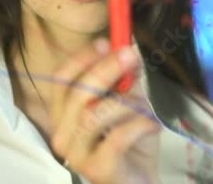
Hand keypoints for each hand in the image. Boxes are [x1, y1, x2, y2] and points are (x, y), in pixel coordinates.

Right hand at [49, 39, 161, 183]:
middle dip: (105, 70)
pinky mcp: (97, 170)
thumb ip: (126, 79)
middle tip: (130, 56)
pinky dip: (138, 125)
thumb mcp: (129, 103)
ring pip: (93, 116)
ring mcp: (77, 154)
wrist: (139, 180)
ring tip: (146, 105)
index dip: (82, 58)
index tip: (106, 42)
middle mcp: (62, 133)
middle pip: (77, 94)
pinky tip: (152, 125)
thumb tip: (129, 49)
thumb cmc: (131, 141)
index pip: (60, 79)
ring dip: (125, 103)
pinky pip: (116, 138)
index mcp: (64, 113)